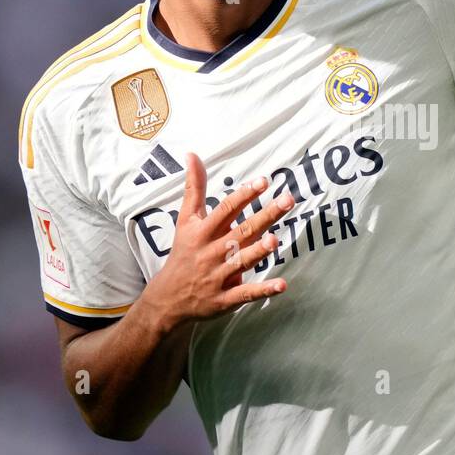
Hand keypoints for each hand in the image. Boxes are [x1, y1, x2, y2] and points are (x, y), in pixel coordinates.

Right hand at [144, 152, 295, 329]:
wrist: (167, 297)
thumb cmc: (183, 253)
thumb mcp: (185, 220)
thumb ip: (194, 188)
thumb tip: (192, 155)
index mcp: (203, 232)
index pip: (226, 209)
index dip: (244, 195)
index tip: (263, 181)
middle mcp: (211, 252)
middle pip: (241, 231)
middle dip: (264, 216)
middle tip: (287, 200)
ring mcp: (218, 276)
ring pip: (241, 261)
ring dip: (258, 251)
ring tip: (275, 240)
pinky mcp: (224, 299)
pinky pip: (245, 294)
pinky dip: (263, 290)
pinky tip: (282, 285)